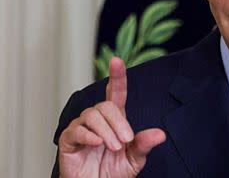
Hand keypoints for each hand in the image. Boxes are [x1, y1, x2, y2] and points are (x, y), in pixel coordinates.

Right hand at [58, 57, 165, 176]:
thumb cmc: (112, 173)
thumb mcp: (134, 159)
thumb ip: (144, 145)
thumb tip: (160, 134)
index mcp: (115, 120)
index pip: (116, 93)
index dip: (117, 77)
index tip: (117, 60)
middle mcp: (97, 120)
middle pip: (106, 105)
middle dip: (118, 122)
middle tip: (125, 141)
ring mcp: (82, 128)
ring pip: (92, 115)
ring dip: (106, 131)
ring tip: (113, 147)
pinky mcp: (68, 140)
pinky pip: (76, 130)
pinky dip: (89, 136)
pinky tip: (97, 143)